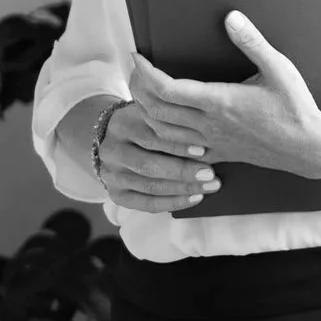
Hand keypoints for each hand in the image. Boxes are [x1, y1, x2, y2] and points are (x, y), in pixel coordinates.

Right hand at [95, 97, 220, 212]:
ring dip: (183, 189)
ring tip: (208, 188)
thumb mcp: (153, 116)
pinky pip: (147, 204)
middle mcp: (111, 151)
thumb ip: (171, 124)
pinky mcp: (116, 195)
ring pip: (149, 187)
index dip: (177, 145)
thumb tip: (206, 139)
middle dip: (182, 172)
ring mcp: (111, 175)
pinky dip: (173, 203)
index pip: (149, 137)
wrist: (118, 141)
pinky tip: (194, 199)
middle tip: (210, 174)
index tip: (203, 150)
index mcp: (120, 125)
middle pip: (147, 165)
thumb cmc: (146, 126)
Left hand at [128, 11, 320, 178]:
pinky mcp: (219, 154)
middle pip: (155, 110)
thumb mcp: (279, 68)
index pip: (166, 89)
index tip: (136, 56)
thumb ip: (252, 42)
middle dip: (138, 89)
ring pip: (163, 133)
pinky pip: (180, 151)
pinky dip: (163, 137)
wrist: (311, 149)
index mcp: (219, 102)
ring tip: (142, 92)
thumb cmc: (296, 108)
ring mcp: (212, 142)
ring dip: (145, 112)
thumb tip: (231, 17)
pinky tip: (163, 124)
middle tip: (134, 70)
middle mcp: (209, 125)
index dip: (144, 72)